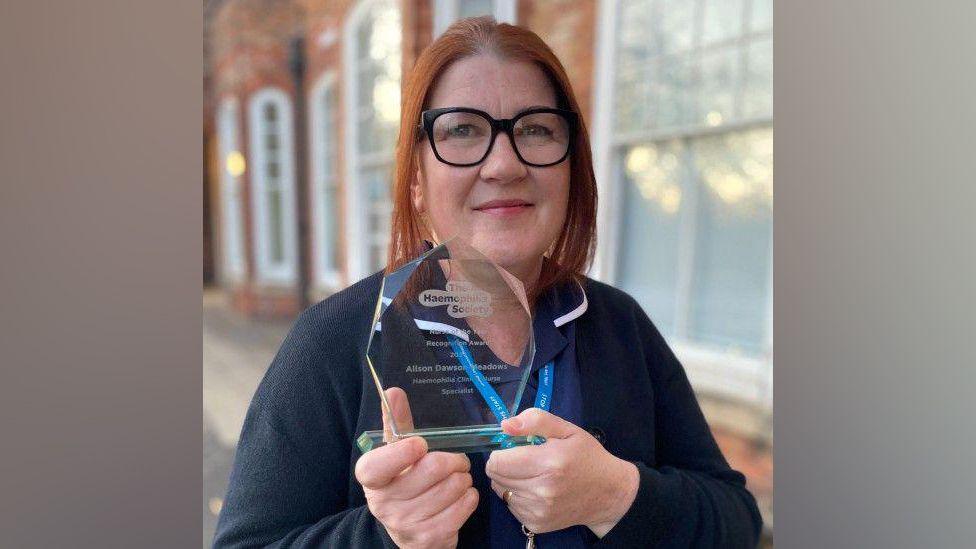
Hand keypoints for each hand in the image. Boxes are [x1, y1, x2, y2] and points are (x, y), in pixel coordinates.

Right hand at [355, 388, 479, 547]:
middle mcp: (384, 503)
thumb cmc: (402, 481)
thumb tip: (393, 391)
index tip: (420, 445)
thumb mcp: (395, 453)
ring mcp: (406, 524)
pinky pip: (464, 506)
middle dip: (454, 459)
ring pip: (453, 487)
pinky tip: (461, 495)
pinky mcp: (430, 538)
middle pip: (432, 469)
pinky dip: (470, 496)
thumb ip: (396, 422)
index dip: (402, 453)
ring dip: (464, 478)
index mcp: (371, 478)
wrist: (405, 530)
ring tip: (457, 478)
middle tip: (457, 460)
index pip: (378, 465)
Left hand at [485, 408, 638, 536]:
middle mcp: (542, 491)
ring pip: (501, 491)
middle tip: (525, 460)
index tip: (513, 448)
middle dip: (504, 465)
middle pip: (495, 477)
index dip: (500, 452)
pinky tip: (536, 490)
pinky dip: (518, 496)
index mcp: (549, 463)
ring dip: (510, 481)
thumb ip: (535, 421)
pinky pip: (511, 506)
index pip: (497, 462)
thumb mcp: (566, 429)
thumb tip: (505, 425)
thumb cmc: (587, 456)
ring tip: (533, 475)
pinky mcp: (537, 524)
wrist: (608, 493)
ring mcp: (539, 511)